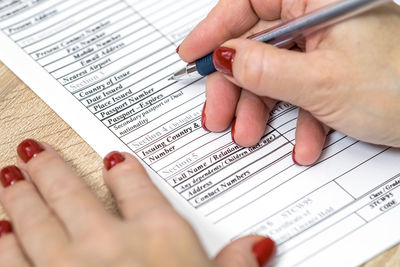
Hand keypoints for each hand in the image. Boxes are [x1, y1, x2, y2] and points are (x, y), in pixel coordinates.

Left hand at [0, 139, 274, 266]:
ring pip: (36, 220)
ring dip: (21, 199)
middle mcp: (111, 243)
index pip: (137, 187)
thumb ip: (236, 263)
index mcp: (158, 235)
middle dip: (50, 169)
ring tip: (8, 179)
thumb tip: (259, 244)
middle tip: (32, 152)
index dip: (123, 169)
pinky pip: (16, 264)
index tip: (113, 158)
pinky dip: (6, 246)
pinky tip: (0, 232)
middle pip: (72, 194)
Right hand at [178, 0, 399, 164]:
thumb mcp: (319, 81)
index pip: (249, 1)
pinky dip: (297, 118)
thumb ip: (264, 68)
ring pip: (276, 71)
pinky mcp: (333, 71)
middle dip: (235, 85)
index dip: (214, 28)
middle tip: (218, 114)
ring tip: (251, 136)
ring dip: (261, 109)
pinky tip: (303, 142)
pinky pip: (302, 89)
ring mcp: (326, 46)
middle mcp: (320, 17)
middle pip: (256, 43)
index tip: (192, 54)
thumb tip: (224, 57)